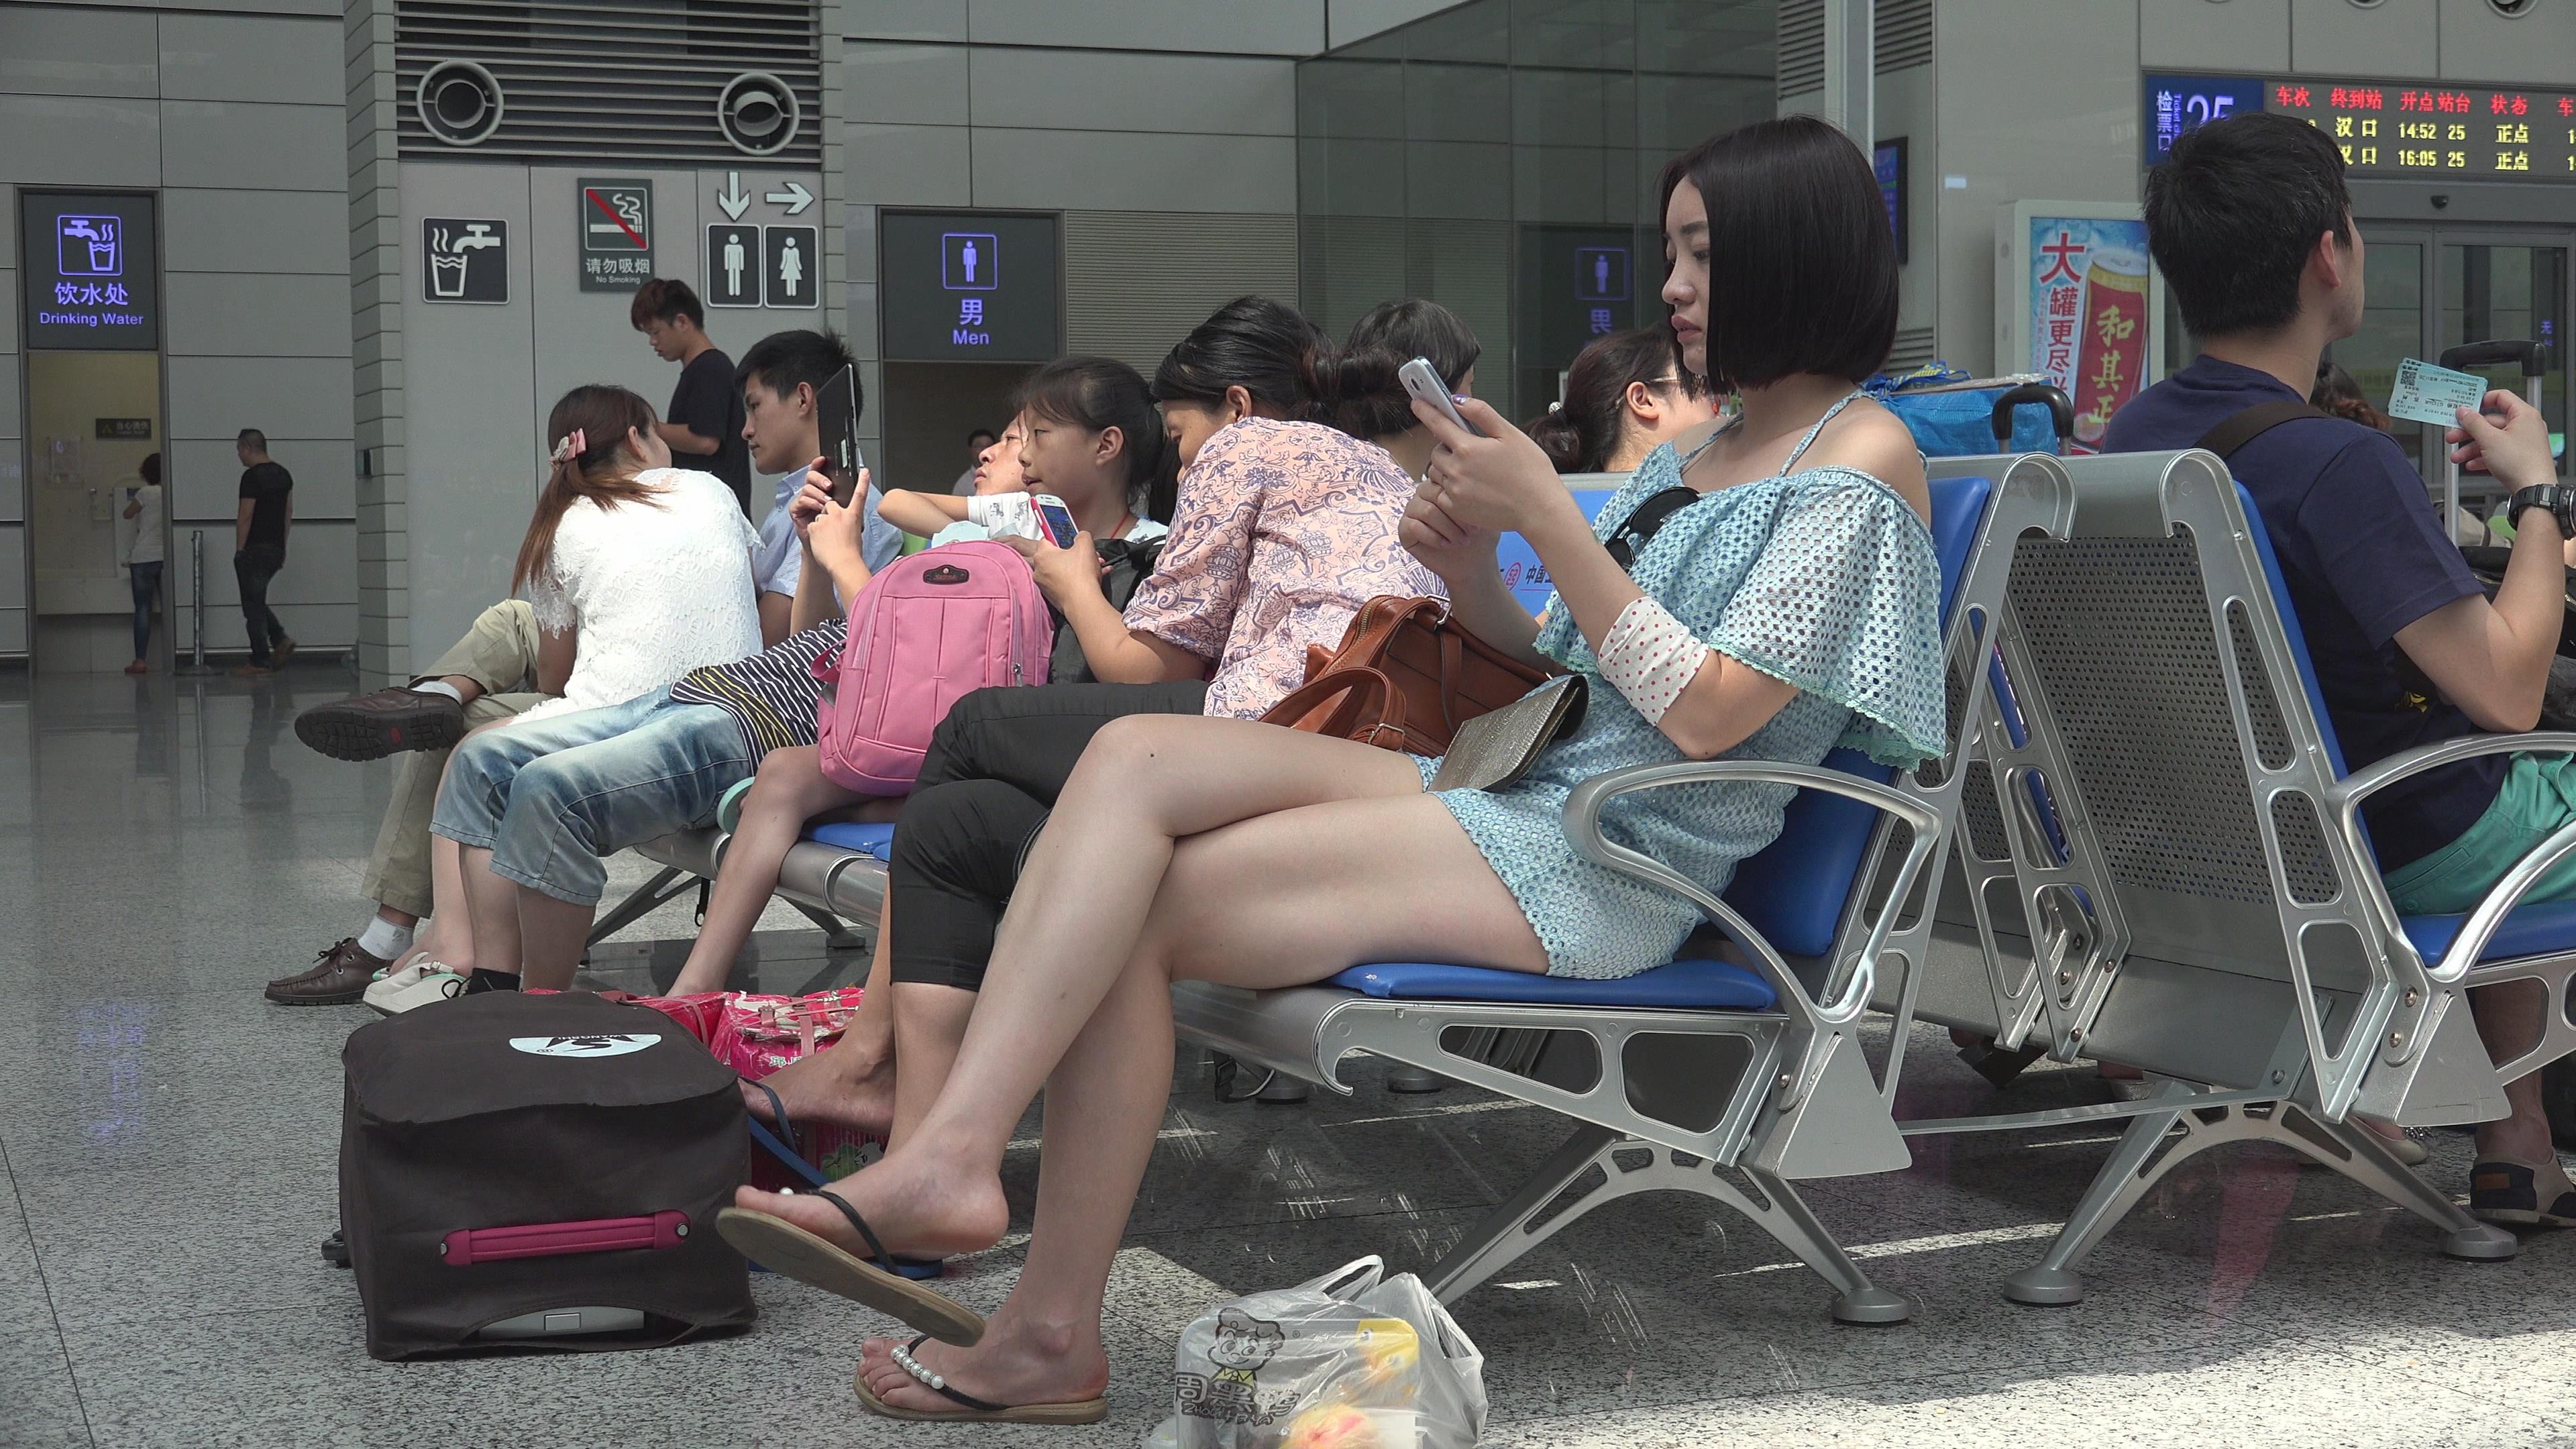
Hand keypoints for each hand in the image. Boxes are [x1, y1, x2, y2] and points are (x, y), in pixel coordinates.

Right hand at [786, 457, 848, 543]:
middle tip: (829, 485)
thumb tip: (859, 485)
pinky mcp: (797, 510)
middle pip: (812, 477)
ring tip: (826, 502)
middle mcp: (814, 493)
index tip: (824, 459)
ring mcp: (804, 501)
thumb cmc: (840, 532)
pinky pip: (801, 500)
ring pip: (807, 488)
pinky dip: (811, 503)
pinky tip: (818, 508)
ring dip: (818, 493)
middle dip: (820, 478)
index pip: (821, 472)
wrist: (830, 551)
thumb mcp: (848, 512)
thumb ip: (849, 498)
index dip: (820, 464)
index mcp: (826, 490)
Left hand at [803, 485, 867, 573]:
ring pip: (819, 517)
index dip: (863, 481)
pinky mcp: (814, 526)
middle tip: (833, 528)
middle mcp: (839, 514)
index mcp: (853, 516)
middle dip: (828, 512)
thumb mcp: (856, 534)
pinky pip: (812, 527)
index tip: (864, 471)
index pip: (859, 495)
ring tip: (828, 541)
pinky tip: (821, 543)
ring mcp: (825, 519)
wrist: (842, 563)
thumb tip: (844, 524)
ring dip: (822, 526)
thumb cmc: (852, 553)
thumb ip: (849, 524)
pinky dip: (815, 534)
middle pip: (829, 504)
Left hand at [1000, 531, 1104, 607]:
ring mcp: (1044, 585)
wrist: (1083, 603)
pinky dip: (1073, 581)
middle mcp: (1039, 570)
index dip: (1061, 538)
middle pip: (1055, 556)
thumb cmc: (1080, 577)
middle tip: (1084, 556)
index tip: (1069, 541)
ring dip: (1075, 568)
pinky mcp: (1051, 596)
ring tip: (1091, 569)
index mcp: (1042, 554)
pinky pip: (1062, 583)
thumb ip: (1082, 536)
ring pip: (1060, 570)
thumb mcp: (1086, 545)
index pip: (1047, 539)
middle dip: (1071, 555)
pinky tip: (1088, 580)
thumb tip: (1081, 537)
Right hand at [1398, 483, 1497, 584]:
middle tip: (1471, 531)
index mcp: (1441, 484)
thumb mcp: (1484, 512)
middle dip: (1455, 514)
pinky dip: (1433, 537)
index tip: (1476, 513)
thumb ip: (1474, 493)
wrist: (1474, 563)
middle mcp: (1424, 494)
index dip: (1458, 495)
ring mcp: (1412, 511)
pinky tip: (1446, 545)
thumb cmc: (1480, 537)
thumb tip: (1467, 481)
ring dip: (1447, 528)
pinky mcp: (1404, 530)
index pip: (1440, 475)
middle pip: (1433, 492)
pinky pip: (1413, 526)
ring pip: (1426, 510)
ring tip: (1461, 540)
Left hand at [1411, 395, 1583, 538]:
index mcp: (1468, 448)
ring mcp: (1454, 492)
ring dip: (1448, 468)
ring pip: (1438, 473)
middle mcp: (1456, 470)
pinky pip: (1441, 494)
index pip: (1438, 423)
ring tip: (1474, 473)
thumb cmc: (1531, 472)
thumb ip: (1482, 414)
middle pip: (1437, 451)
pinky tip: (1472, 489)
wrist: (1539, 510)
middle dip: (1448, 447)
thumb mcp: (1510, 434)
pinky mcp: (1455, 509)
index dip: (1426, 411)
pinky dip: (1450, 489)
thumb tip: (1458, 400)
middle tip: (1469, 451)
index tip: (1417, 402)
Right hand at [2448, 391, 2553, 488]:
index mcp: (2523, 415)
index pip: (2501, 397)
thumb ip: (2474, 423)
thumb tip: (2464, 412)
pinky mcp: (2519, 456)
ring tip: (2458, 456)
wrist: (2533, 488)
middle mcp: (2525, 426)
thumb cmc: (2522, 463)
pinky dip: (2483, 457)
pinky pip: (2497, 451)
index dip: (2481, 400)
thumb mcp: (2490, 439)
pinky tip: (2472, 464)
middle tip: (2454, 435)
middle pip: (2491, 422)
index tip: (2467, 408)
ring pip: (2492, 439)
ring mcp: (2523, 442)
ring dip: (2472, 447)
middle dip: (2469, 431)